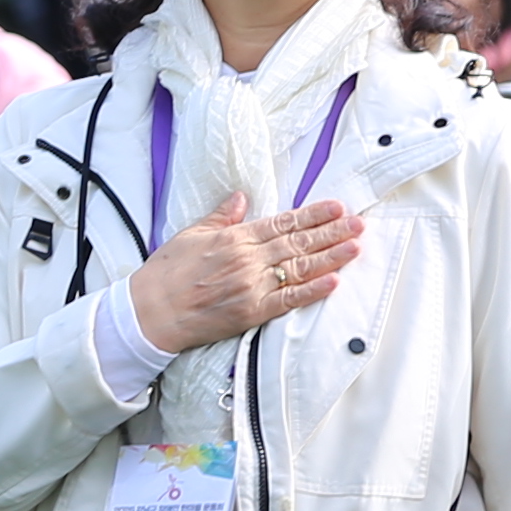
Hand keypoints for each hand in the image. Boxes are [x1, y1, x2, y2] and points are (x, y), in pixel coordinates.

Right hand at [127, 192, 363, 356]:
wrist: (152, 311)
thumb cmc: (167, 273)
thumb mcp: (191, 234)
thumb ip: (222, 217)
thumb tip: (242, 198)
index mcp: (234, 238)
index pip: (282, 222)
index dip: (312, 214)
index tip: (335, 207)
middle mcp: (248, 259)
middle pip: (298, 243)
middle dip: (331, 232)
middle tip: (358, 223)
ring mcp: (252, 286)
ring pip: (300, 268)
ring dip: (331, 257)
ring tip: (355, 247)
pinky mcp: (252, 312)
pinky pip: (289, 300)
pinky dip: (313, 291)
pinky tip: (334, 281)